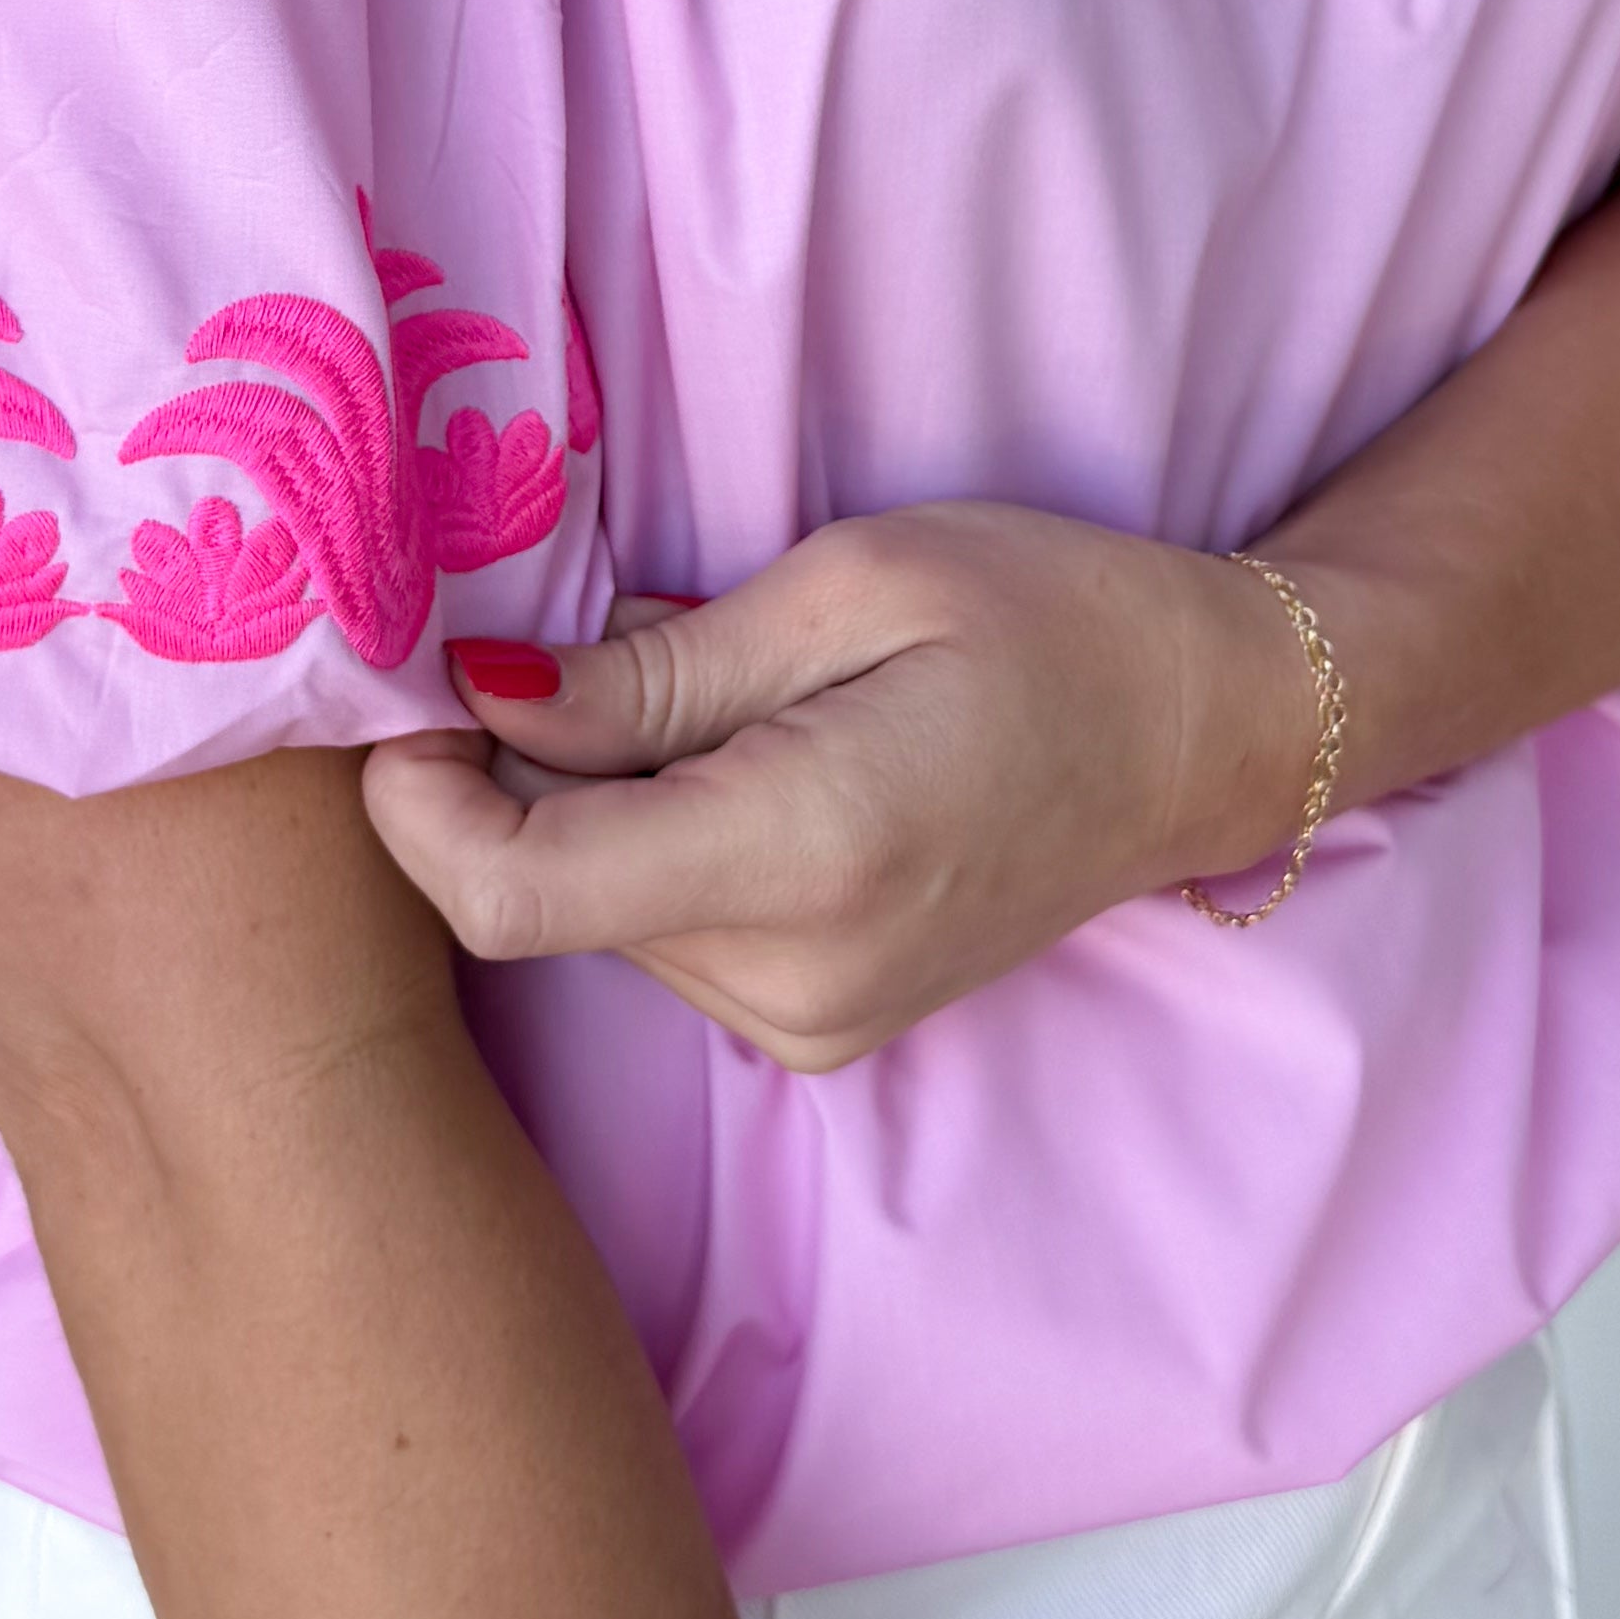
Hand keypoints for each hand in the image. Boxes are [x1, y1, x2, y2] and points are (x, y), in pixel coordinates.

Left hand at [358, 506, 1331, 1068]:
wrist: (1205, 734)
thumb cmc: (1047, 618)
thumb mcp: (852, 586)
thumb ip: (655, 673)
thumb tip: (475, 701)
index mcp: (805, 852)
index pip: (509, 894)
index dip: (419, 804)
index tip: (415, 700)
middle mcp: (797, 979)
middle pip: (543, 896)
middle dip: (526, 770)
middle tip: (618, 642)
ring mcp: (812, 1026)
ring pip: (596, 916)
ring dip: (603, 802)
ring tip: (728, 700)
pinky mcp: (819, 1032)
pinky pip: (664, 936)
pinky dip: (661, 844)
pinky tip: (756, 768)